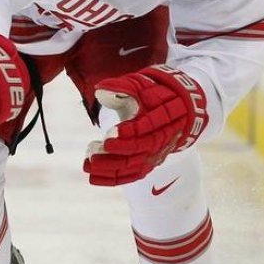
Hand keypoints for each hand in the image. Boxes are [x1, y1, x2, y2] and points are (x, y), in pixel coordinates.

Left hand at [83, 65, 207, 185]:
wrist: (175, 109)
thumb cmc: (153, 94)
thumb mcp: (141, 85)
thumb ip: (122, 86)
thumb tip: (100, 90)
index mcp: (164, 115)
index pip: (148, 127)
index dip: (131, 131)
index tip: (110, 133)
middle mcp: (162, 137)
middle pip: (140, 149)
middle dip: (116, 153)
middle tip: (93, 152)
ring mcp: (156, 153)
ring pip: (134, 165)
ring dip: (111, 167)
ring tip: (88, 164)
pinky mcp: (148, 163)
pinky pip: (132, 175)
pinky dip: (114, 179)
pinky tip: (94, 178)